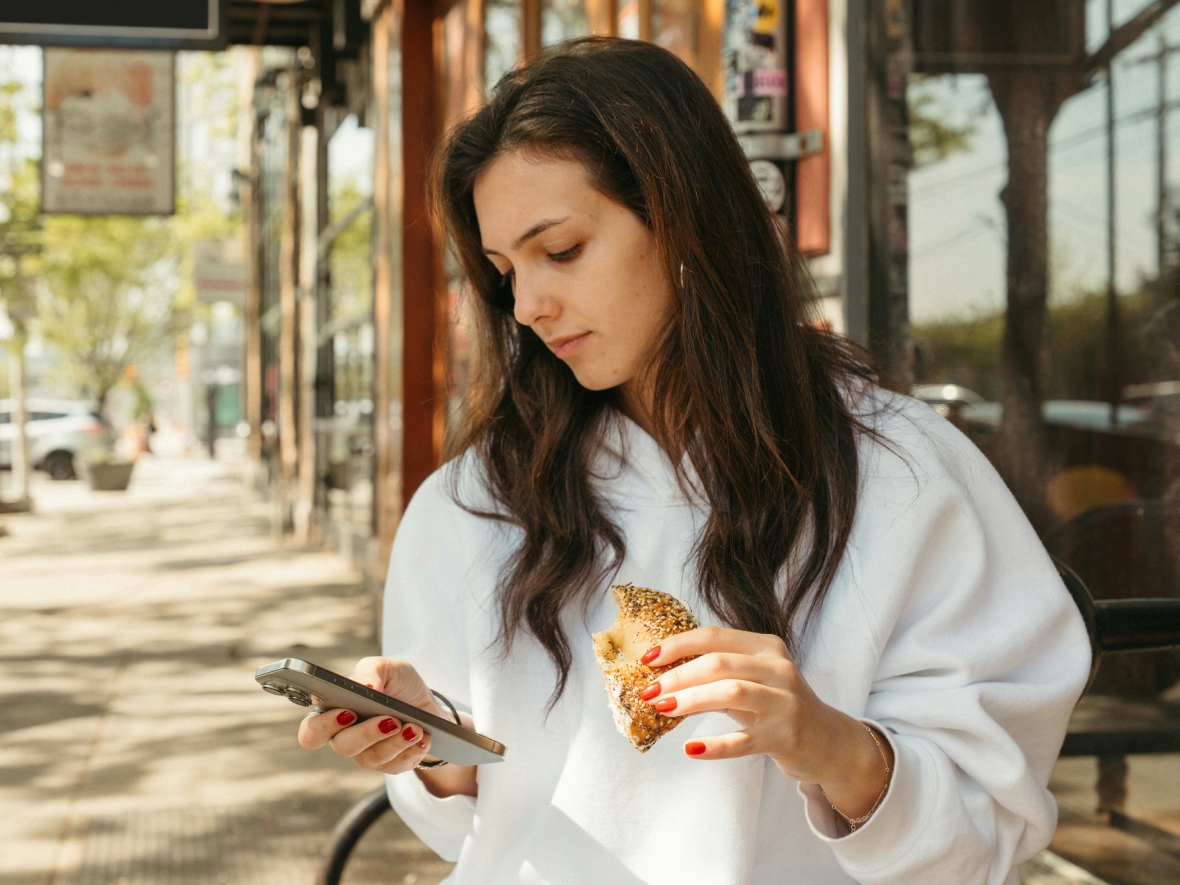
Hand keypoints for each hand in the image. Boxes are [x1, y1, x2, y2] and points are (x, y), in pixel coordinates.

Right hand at [297, 656, 440, 774]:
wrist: (427, 705)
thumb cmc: (399, 685)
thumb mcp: (388, 668)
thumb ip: (372, 670)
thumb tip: (366, 685)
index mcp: (334, 711)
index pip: (312, 730)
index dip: (324, 726)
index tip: (347, 713)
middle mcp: (344, 736)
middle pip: (343, 746)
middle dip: (368, 733)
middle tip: (391, 720)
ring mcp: (365, 754)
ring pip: (372, 758)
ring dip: (396, 742)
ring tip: (415, 727)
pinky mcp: (388, 765)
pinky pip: (395, 766)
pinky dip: (412, 750)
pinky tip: (423, 738)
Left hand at [643, 627, 892, 820]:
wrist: (828, 741)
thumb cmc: (777, 704)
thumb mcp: (753, 678)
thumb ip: (718, 670)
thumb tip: (662, 672)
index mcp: (766, 646)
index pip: (714, 636)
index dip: (677, 645)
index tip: (648, 658)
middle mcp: (778, 669)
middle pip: (719, 663)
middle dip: (678, 676)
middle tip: (649, 691)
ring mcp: (784, 703)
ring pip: (731, 693)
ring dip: (691, 700)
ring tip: (662, 709)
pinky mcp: (785, 737)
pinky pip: (744, 741)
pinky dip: (715, 745)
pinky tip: (691, 749)